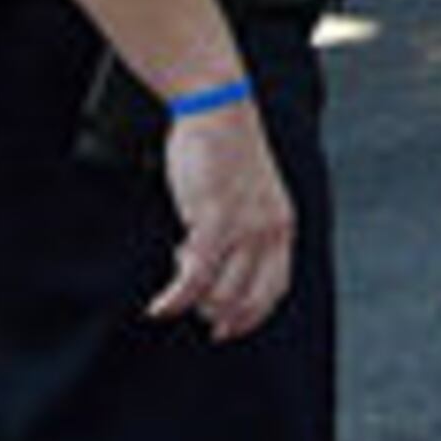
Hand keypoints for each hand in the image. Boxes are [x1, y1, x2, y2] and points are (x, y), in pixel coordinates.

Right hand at [148, 101, 295, 340]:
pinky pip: (194, 278)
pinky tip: (159, 306)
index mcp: (282, 225)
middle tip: (195, 310)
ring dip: (194, 304)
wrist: (219, 110)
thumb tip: (210, 276)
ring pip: (220, 296)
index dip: (250, 316)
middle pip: (247, 300)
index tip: (227, 330)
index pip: (275, 289)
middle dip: (218, 315)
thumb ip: (240, 233)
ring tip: (176, 293)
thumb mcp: (247, 197)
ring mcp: (245, 227)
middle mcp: (270, 230)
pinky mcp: (216, 221)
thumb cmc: (226, 152)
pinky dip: (175, 300)